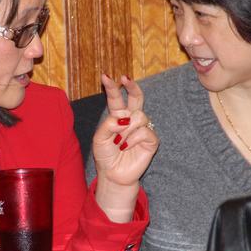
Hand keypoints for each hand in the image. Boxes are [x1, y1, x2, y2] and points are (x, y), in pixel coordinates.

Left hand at [92, 74, 158, 221]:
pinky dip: (132, 139)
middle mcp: (131, 120)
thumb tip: (123, 118)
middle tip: (125, 78)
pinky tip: (125, 146)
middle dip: (132, 86)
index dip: (112, 87)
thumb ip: (108, 124)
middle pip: (136, 97)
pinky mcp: (151, 140)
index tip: (105, 76)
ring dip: (126, 128)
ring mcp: (142, 129)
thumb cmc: (106, 156)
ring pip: (139, 116)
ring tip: (118, 141)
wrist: (113, 174)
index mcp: (117, 117)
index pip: (116, 99)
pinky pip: (144, 131)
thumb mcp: (99, 138)